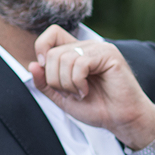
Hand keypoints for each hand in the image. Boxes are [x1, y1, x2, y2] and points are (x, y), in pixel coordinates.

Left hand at [29, 26, 154, 149]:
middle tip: (71, 92)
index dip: (42, 49)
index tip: (48, 72)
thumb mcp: (63, 98)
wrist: (122, 120)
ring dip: (67, 83)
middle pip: (53, 52)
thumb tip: (32, 65)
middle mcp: (88, 46)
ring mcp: (100, 49)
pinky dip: (77, 82)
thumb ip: (45, 83)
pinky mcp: (109, 55)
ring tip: (81, 93)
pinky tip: (86, 91)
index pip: (52, 33)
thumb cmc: (98, 109)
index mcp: (77, 52)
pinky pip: (80, 63)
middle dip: (54, 79)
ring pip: (64, 58)